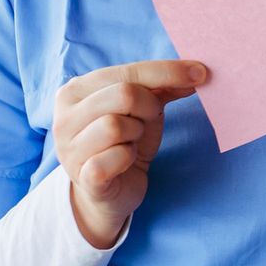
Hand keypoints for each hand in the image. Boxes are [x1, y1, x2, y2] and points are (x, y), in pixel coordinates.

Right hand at [55, 59, 205, 248]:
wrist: (110, 193)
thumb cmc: (124, 143)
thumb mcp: (142, 110)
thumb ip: (161, 88)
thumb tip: (195, 74)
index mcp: (75, 91)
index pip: (126, 72)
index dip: (166, 72)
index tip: (201, 72)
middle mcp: (64, 117)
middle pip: (124, 95)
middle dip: (148, 107)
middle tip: (148, 120)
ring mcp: (69, 149)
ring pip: (116, 126)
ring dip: (136, 134)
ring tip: (130, 143)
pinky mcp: (84, 177)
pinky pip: (116, 157)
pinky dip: (129, 158)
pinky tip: (125, 162)